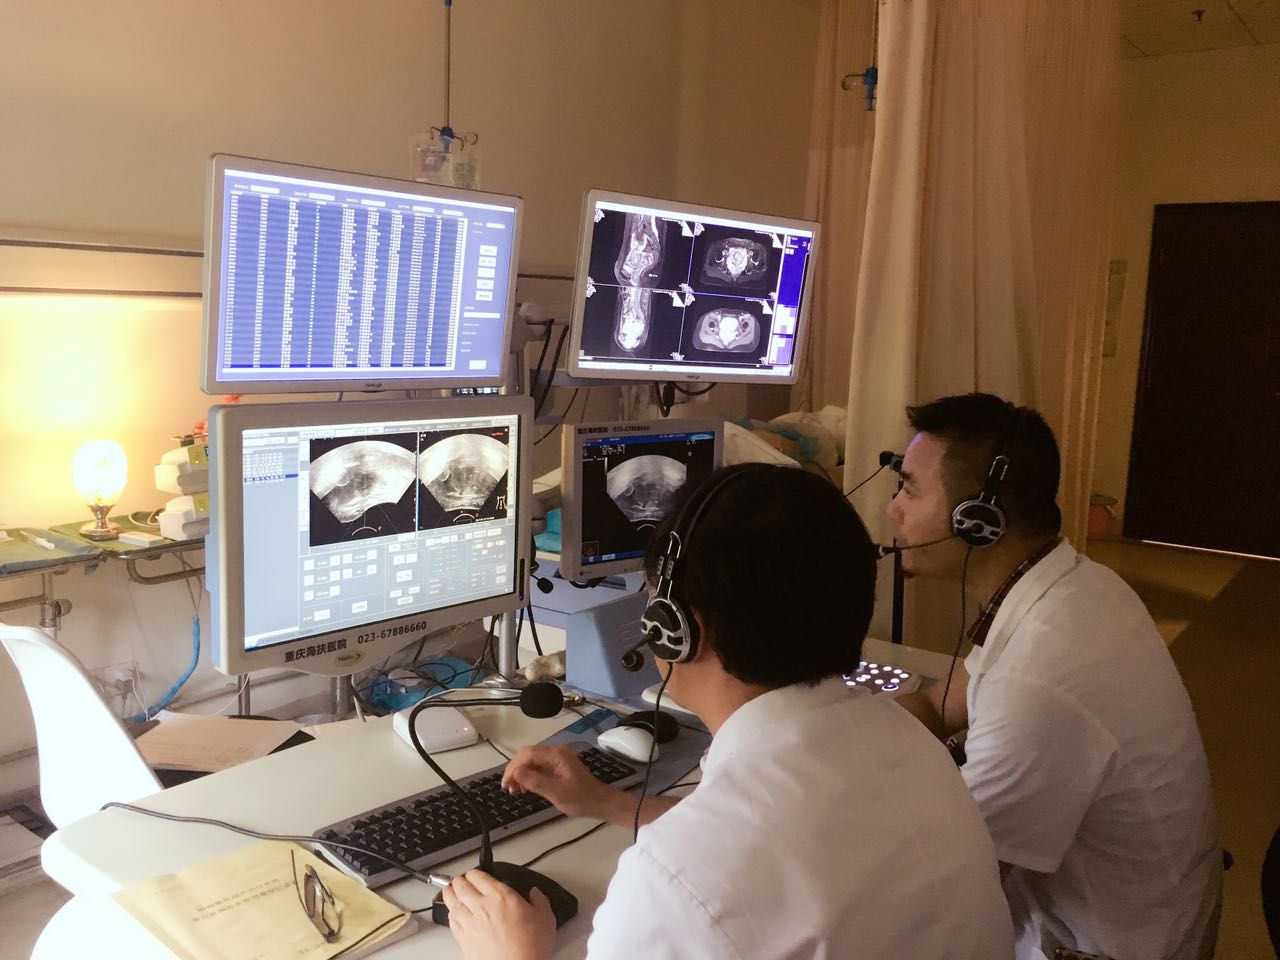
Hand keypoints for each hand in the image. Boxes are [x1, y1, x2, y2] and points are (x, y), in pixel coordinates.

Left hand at [443, 869, 555, 959]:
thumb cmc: (529, 947)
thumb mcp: (545, 918)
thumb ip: (540, 901)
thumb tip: (536, 894)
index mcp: (501, 896)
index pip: (480, 877)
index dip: (475, 873)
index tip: (475, 874)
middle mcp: (482, 906)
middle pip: (462, 887)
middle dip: (459, 881)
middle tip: (459, 880)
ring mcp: (470, 923)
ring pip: (452, 903)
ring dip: (449, 894)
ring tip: (449, 891)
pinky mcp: (464, 940)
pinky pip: (452, 922)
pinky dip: (450, 915)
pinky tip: (452, 914)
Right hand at [501, 744, 618, 819]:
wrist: (599, 802)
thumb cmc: (580, 798)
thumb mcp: (556, 792)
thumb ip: (535, 781)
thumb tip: (516, 772)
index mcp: (556, 754)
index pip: (527, 754)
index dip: (513, 767)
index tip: (506, 784)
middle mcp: (556, 751)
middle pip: (528, 755)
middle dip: (515, 770)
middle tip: (508, 788)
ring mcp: (557, 758)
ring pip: (531, 761)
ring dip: (521, 774)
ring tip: (515, 791)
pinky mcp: (557, 765)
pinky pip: (538, 767)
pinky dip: (529, 776)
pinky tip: (525, 788)